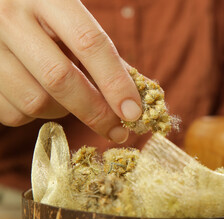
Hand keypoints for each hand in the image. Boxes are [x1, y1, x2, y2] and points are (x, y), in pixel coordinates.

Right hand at [0, 0, 141, 142]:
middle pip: (60, 78)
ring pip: (36, 101)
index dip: (115, 82)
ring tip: (70, 99)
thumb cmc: (45, 19)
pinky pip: (14, 114)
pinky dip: (37, 115)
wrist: (0, 11)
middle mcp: (11, 18)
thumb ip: (104, 56)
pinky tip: (43, 96)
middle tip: (118, 131)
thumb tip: (140, 95)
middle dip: (95, 111)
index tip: (133, 112)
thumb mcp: (74, 23)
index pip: (90, 43)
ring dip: (63, 112)